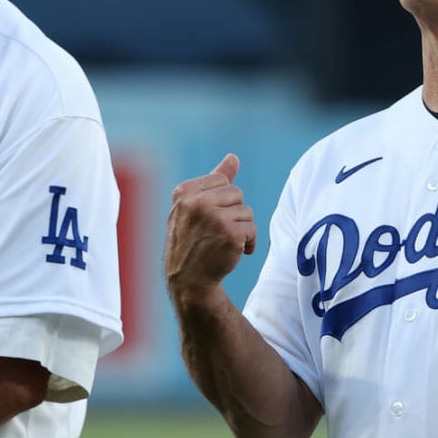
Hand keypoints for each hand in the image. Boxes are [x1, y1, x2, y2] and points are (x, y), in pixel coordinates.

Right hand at [164, 154, 257, 302]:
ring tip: (224, 242)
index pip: (222, 181)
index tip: (208, 219)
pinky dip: (249, 242)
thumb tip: (233, 158)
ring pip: (246, 211)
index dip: (222, 201)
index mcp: (185, 192)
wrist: (188, 280)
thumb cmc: (191, 240)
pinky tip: (236, 252)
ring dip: (241, 229)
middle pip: (237, 194)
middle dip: (233, 213)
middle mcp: (197, 203)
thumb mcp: (193, 207)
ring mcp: (214, 218)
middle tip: (217, 232)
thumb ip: (213, 180)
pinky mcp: (230, 235)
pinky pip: (253, 229)